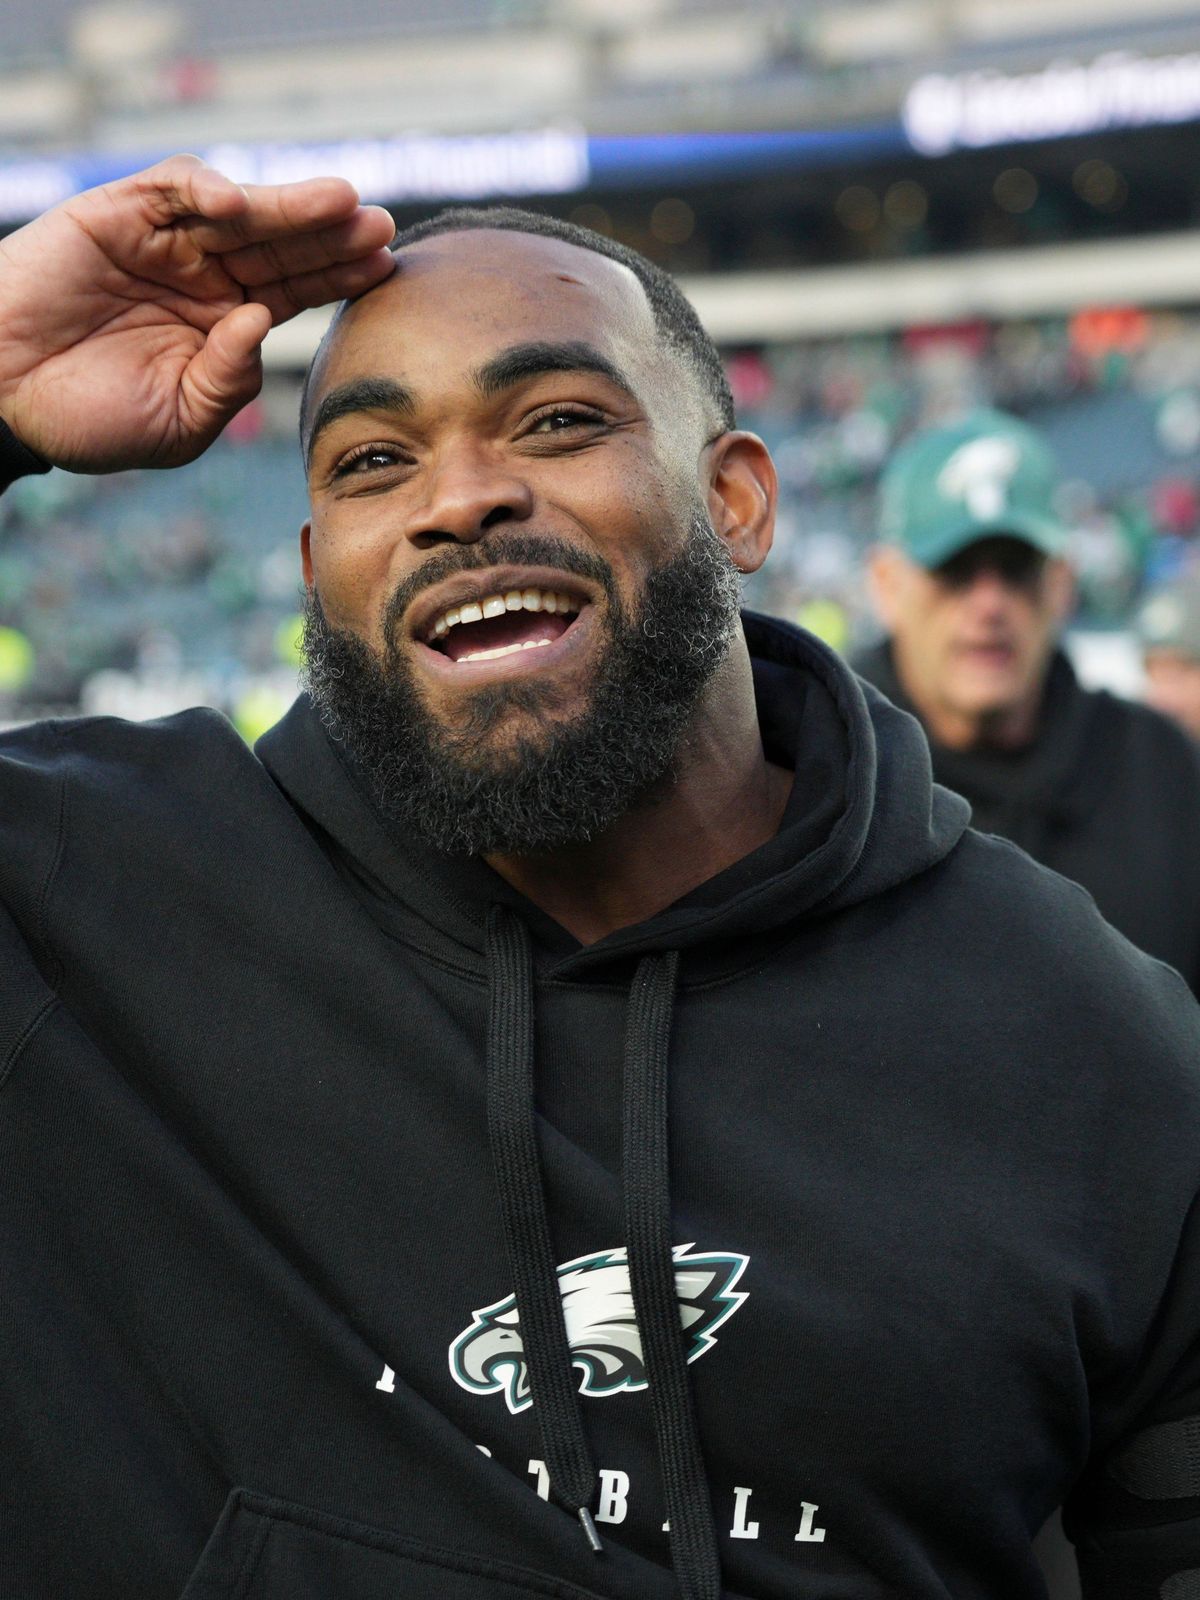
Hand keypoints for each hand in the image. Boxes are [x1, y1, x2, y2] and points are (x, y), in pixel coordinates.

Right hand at [0, 154, 395, 471]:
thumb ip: (228, 381)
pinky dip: (205, 189)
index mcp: (227, 326)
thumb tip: (259, 320)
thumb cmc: (93, 419)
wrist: (7, 398)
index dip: (339, 277)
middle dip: (332, 234)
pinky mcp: (120, 214)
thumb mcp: (181, 421)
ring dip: (289, 204)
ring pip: (241, 211)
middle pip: (282, 245)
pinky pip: (172, 187)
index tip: (386, 270)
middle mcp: (205, 277)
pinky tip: (240, 204)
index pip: (296, 292)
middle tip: (382, 226)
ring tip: (340, 202)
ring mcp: (166, 242)